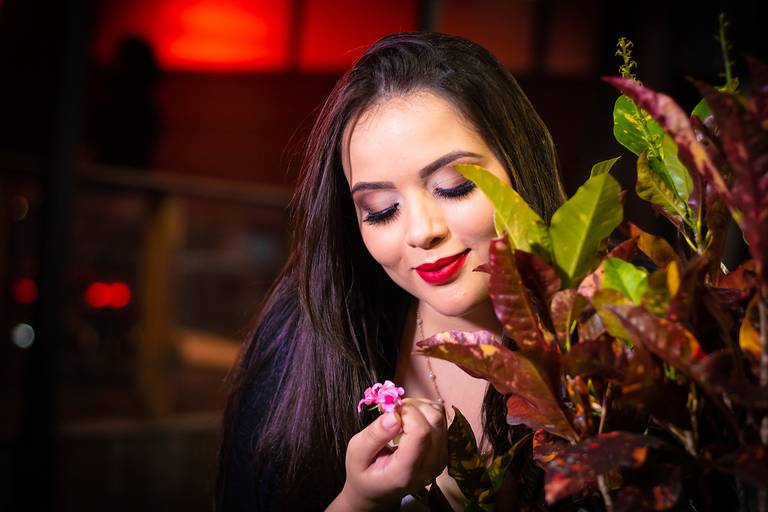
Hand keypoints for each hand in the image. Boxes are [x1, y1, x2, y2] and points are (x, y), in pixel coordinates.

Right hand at [330, 399, 447, 510]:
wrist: (377, 491)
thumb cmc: (363, 472)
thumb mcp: (356, 453)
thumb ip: (374, 434)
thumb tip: (394, 414)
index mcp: (405, 472)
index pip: (420, 433)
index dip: (406, 413)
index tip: (389, 413)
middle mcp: (428, 468)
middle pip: (434, 421)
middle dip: (413, 407)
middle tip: (394, 413)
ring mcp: (439, 461)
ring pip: (440, 417)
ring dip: (420, 408)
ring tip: (401, 417)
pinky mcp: (444, 452)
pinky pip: (442, 421)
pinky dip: (426, 413)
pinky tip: (410, 421)